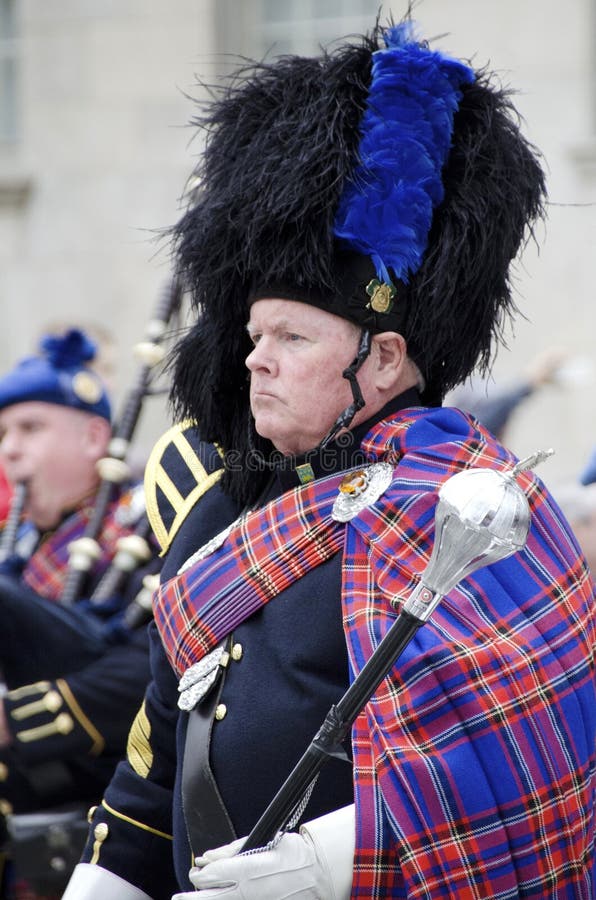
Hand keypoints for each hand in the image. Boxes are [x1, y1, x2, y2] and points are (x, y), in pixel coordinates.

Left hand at [171, 831, 332, 898]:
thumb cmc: (296, 853)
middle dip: (193, 898)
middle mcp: (255, 890)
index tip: (196, 873)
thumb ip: (235, 850)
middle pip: (215, 898)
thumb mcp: (266, 842)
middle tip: (179, 898)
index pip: (217, 875)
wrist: (322, 873)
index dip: (202, 876)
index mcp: (254, 869)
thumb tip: (208, 857)